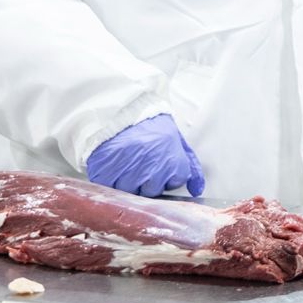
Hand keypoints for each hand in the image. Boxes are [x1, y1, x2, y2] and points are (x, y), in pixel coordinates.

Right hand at [86, 114, 204, 197]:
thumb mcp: (178, 141)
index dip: (166, 175)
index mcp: (173, 162)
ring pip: (129, 192)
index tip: (160, 162)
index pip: (174, 184)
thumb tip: (197, 190)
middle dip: (147, 181)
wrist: (123, 110)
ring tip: (127, 162)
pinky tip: (113, 165)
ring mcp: (129, 170)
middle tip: (141, 162)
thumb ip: (191, 166)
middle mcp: (152, 168)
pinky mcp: (106, 171)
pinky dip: (109, 180)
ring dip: (127, 182)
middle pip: (150, 192)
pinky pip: (109, 187)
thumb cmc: (152, 126)